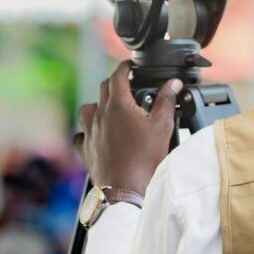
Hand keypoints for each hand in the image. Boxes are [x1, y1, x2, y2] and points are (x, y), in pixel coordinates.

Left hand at [74, 61, 182, 196]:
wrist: (125, 189)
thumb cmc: (144, 159)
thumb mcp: (162, 126)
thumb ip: (166, 100)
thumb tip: (173, 83)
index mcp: (118, 105)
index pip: (118, 75)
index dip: (124, 66)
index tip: (130, 65)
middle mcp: (100, 115)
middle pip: (103, 88)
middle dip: (114, 83)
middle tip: (127, 86)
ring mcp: (90, 132)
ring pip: (88, 109)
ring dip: (98, 105)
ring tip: (110, 110)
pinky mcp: (86, 149)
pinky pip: (81, 134)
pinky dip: (87, 131)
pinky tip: (96, 134)